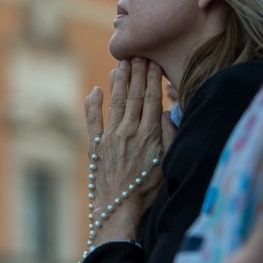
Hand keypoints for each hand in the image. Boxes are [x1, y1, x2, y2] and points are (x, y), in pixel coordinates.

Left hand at [84, 58, 176, 242]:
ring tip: (121, 64)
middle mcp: (129, 131)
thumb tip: (168, 111)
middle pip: (135, 96)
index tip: (154, 62)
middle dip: (137, 73)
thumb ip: (169, 135)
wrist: (120, 208)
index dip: (152, 79)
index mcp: (149, 134)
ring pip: (116, 103)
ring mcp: (110, 137)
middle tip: (138, 54)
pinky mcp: (96, 145)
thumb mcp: (167, 162)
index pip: (152, 99)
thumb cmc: (148, 188)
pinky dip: (92, 104)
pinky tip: (95, 90)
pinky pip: (92, 120)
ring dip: (118, 82)